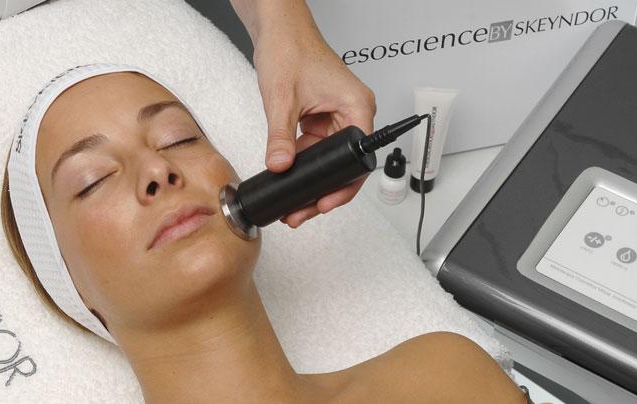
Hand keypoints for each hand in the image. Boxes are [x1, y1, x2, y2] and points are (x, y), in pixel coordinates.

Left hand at [253, 22, 375, 227]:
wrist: (278, 30)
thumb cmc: (291, 48)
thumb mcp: (282, 98)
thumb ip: (280, 137)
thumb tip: (280, 166)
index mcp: (357, 106)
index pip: (358, 157)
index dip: (342, 185)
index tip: (324, 202)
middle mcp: (352, 113)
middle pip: (345, 165)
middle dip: (323, 190)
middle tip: (303, 211)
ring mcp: (337, 117)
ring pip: (328, 160)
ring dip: (311, 180)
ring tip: (293, 202)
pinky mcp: (321, 119)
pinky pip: (316, 149)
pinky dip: (303, 164)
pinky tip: (290, 177)